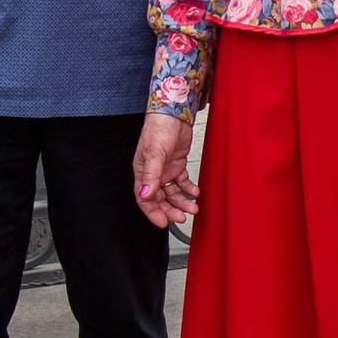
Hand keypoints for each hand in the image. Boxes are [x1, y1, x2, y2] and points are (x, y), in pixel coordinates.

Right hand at [133, 112, 198, 228]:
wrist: (174, 114)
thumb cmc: (158, 129)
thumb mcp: (154, 154)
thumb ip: (150, 176)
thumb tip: (145, 195)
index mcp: (142, 172)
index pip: (144, 199)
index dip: (152, 212)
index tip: (163, 223)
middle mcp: (153, 173)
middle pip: (159, 199)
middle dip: (170, 210)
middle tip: (182, 217)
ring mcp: (165, 170)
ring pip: (172, 193)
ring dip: (182, 202)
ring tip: (193, 208)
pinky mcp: (176, 165)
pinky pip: (182, 182)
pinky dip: (188, 189)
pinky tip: (195, 192)